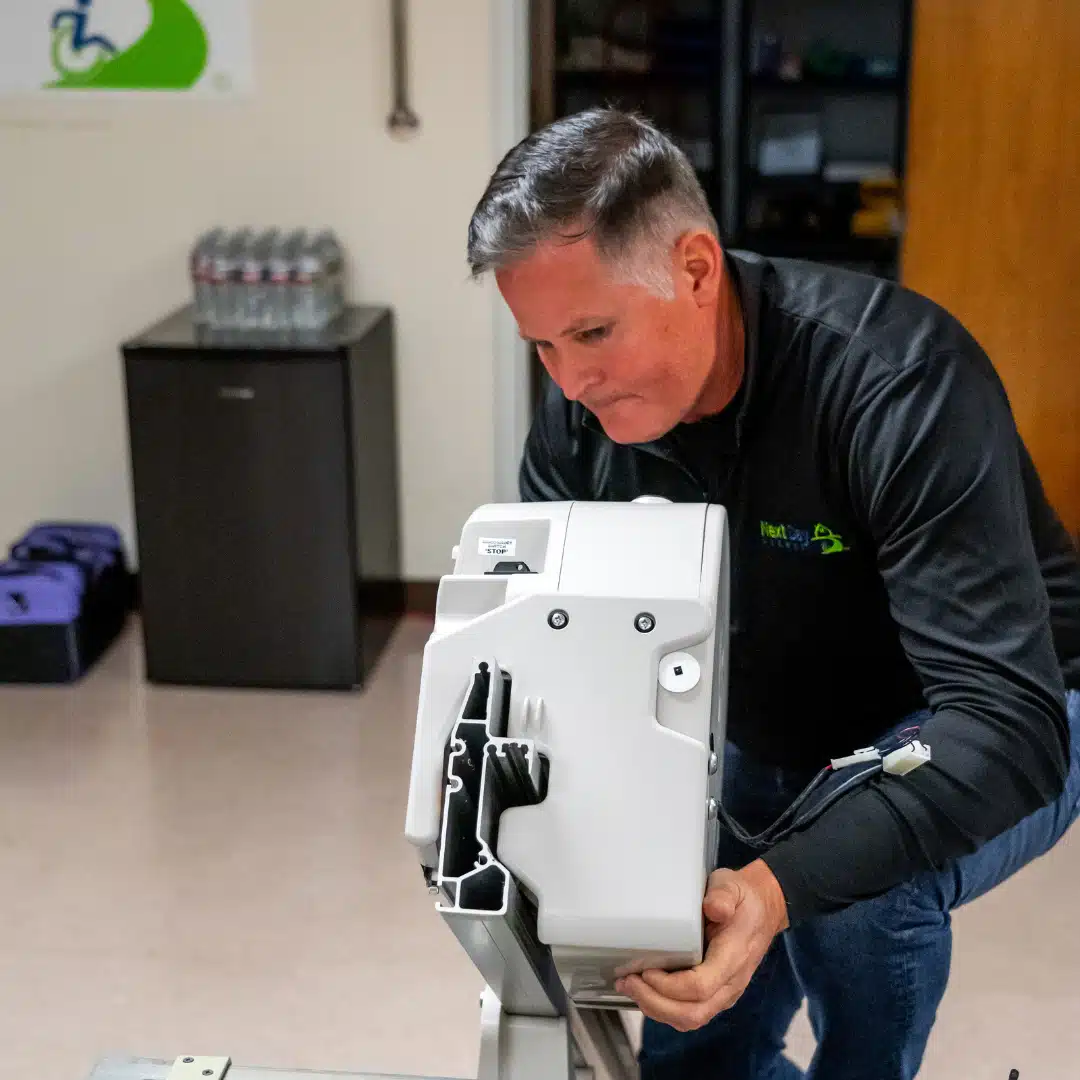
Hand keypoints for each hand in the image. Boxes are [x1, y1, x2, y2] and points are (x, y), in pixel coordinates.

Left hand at [615, 859, 788, 1031]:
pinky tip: (644, 991)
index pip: (700, 986)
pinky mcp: (716, 993)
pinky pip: (690, 1013)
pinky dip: (663, 1008)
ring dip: (656, 1009)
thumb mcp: (732, 886)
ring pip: (691, 1019)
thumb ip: (723, 895)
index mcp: (734, 957)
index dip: (668, 985)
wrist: (763, 909)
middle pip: (693, 1013)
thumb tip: (714, 907)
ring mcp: (724, 992)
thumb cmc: (741, 897)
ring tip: (628, 986)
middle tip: (627, 981)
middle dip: (655, 1003)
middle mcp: (731, 983)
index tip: (645, 969)